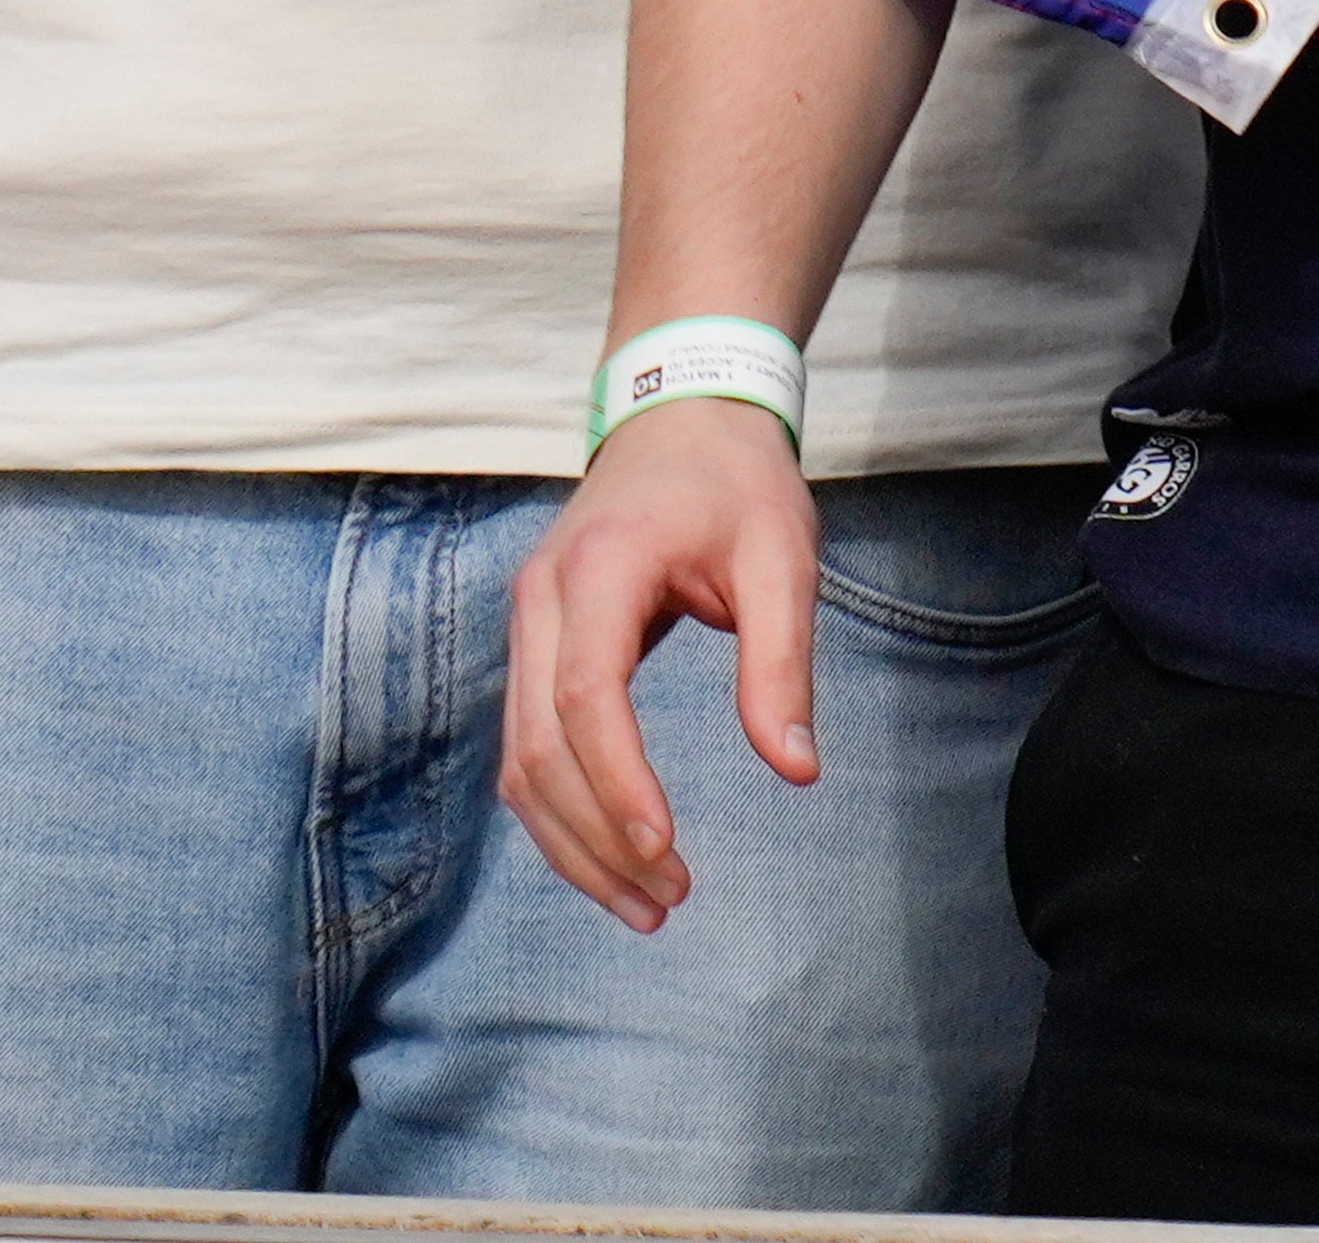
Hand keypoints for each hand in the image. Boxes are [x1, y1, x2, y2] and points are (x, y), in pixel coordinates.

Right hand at [503, 399, 818, 933]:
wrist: (680, 415)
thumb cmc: (737, 482)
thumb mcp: (782, 555)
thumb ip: (783, 662)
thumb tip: (797, 769)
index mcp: (599, 570)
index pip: (586, 696)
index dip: (618, 780)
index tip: (665, 846)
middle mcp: (539, 603)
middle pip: (540, 747)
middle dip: (597, 836)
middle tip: (667, 900)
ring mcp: (524, 628)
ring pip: (521, 762)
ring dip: (573, 842)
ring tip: (645, 903)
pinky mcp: (533, 650)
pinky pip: (529, 747)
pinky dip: (562, 811)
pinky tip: (612, 855)